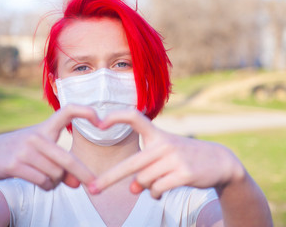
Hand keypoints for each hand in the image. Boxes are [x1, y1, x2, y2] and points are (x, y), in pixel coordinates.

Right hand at [0, 104, 100, 189]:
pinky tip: (41, 182)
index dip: (86, 112)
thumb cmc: (22, 152)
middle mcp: (37, 136)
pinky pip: (42, 181)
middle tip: (96, 185)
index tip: (101, 121)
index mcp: (46, 126)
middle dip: (83, 174)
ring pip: (55, 174)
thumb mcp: (43, 154)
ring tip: (48, 178)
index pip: (68, 110)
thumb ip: (63, 167)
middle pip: (67, 159)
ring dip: (56, 182)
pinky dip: (46, 186)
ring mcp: (25, 149)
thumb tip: (78, 184)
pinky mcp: (14, 164)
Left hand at [89, 110, 244, 198]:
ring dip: (146, 188)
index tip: (99, 122)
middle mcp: (164, 144)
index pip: (134, 118)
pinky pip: (157, 190)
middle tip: (92, 189)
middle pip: (131, 164)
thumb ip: (145, 170)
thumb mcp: (164, 157)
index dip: (116, 117)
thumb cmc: (184, 157)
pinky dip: (156, 194)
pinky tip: (161, 192)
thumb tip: (133, 189)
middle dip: (109, 179)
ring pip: (144, 181)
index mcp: (157, 134)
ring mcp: (174, 158)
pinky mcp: (183, 174)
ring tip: (156, 185)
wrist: (219, 161)